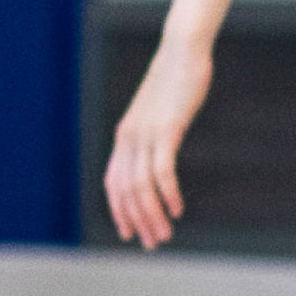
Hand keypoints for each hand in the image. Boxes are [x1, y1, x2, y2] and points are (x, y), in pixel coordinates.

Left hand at [105, 36, 210, 249]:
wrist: (182, 51)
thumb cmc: (174, 82)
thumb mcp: (158, 114)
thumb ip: (153, 135)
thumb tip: (157, 153)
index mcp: (124, 136)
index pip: (113, 184)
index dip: (119, 211)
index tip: (129, 234)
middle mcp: (128, 138)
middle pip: (126, 191)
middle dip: (138, 221)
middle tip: (154, 243)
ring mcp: (145, 134)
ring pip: (141, 187)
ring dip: (153, 215)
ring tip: (165, 234)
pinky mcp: (166, 130)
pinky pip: (162, 171)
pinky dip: (168, 194)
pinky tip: (177, 209)